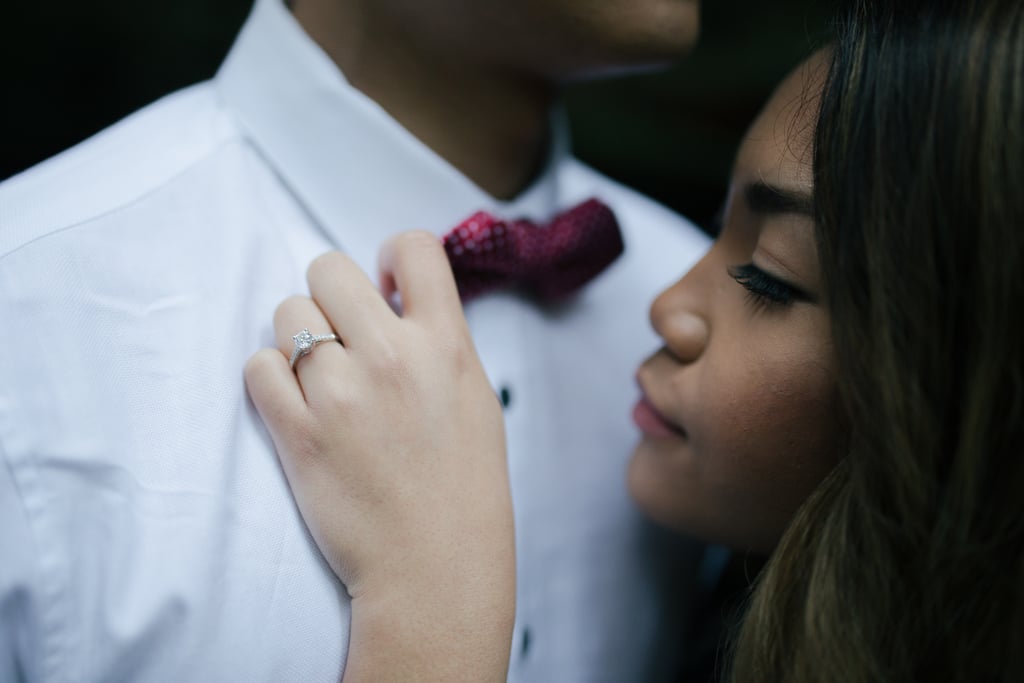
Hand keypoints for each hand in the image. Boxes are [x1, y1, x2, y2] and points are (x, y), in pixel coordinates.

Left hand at [245, 231, 514, 681]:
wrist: (435, 568)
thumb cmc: (463, 488)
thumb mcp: (476, 398)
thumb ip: (439, 342)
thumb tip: (395, 299)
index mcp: (446, 344)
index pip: (414, 246)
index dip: (391, 257)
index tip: (386, 287)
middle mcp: (392, 356)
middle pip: (328, 268)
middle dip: (331, 295)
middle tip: (343, 334)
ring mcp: (341, 393)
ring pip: (287, 313)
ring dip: (298, 339)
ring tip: (321, 379)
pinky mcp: (297, 432)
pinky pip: (258, 366)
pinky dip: (271, 379)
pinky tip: (297, 404)